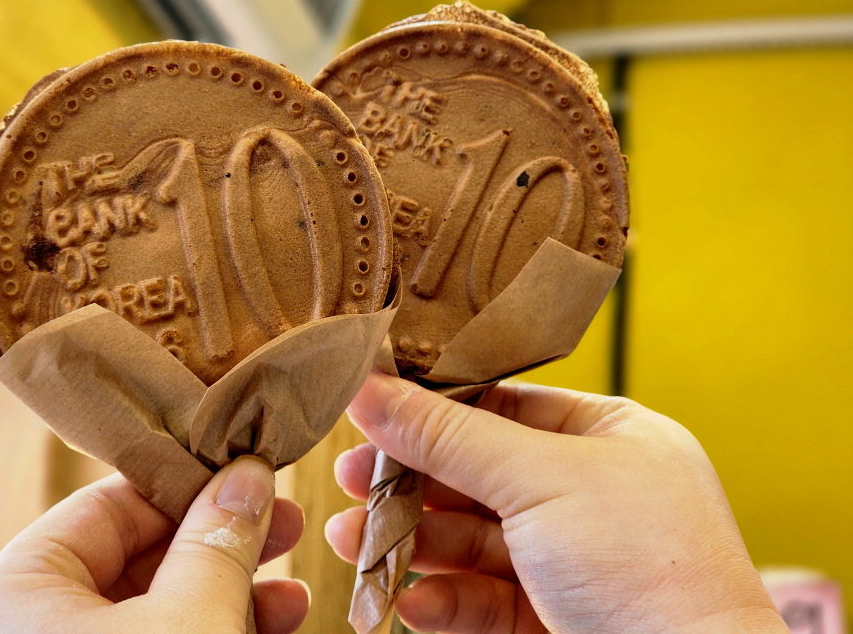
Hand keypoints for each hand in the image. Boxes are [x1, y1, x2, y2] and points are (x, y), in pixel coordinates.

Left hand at [0, 456, 307, 633]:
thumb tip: (249, 470)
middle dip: (224, 543)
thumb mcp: (184, 622)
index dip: (191, 483)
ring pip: (156, 612)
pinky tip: (271, 627)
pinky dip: (214, 633)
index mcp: (18, 592)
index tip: (256, 470)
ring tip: (292, 591)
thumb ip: (216, 542)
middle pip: (141, 557)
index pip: (111, 504)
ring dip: (231, 595)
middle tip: (285, 524)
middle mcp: (29, 627)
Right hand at [326, 373, 787, 633]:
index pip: (504, 406)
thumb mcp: (538, 480)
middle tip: (353, 482)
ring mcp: (576, 560)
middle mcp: (592, 493)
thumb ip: (446, 436)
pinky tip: (409, 603)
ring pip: (473, 540)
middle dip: (413, 482)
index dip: (434, 409)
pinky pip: (484, 598)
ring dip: (413, 543)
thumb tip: (370, 387)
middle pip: (478, 473)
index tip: (371, 411)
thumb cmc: (645, 568)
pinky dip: (442, 600)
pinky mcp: (556, 618)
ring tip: (354, 544)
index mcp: (609, 437)